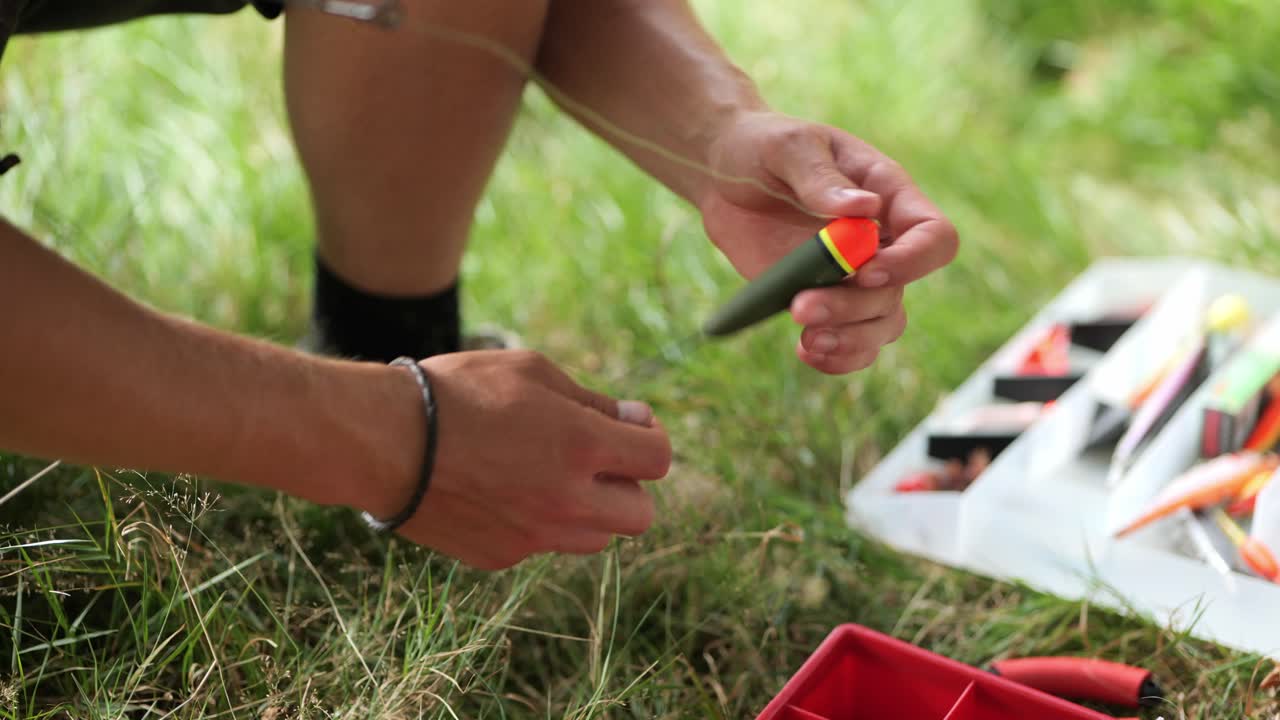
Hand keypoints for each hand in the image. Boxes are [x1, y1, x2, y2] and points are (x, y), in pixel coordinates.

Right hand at [366, 350, 671, 570]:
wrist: (384, 441)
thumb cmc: (458, 393)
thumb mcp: (532, 372)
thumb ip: (592, 400)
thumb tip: (633, 419)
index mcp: (583, 446)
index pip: (658, 459)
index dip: (649, 438)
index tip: (628, 424)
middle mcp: (568, 500)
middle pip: (640, 514)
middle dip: (627, 485)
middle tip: (595, 459)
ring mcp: (535, 536)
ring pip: (595, 538)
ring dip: (588, 509)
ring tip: (547, 475)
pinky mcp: (502, 556)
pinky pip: (542, 545)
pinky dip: (537, 523)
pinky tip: (501, 490)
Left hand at [699, 110, 958, 373]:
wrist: (724, 176)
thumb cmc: (763, 148)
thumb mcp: (788, 147)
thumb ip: (821, 177)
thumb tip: (864, 209)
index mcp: (888, 196)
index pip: (933, 236)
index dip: (912, 262)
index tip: (865, 272)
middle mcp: (881, 242)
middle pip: (897, 293)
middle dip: (852, 307)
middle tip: (800, 307)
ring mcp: (852, 277)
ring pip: (880, 325)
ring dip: (849, 340)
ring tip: (807, 341)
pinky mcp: (823, 300)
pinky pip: (850, 342)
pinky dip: (836, 358)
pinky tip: (805, 351)